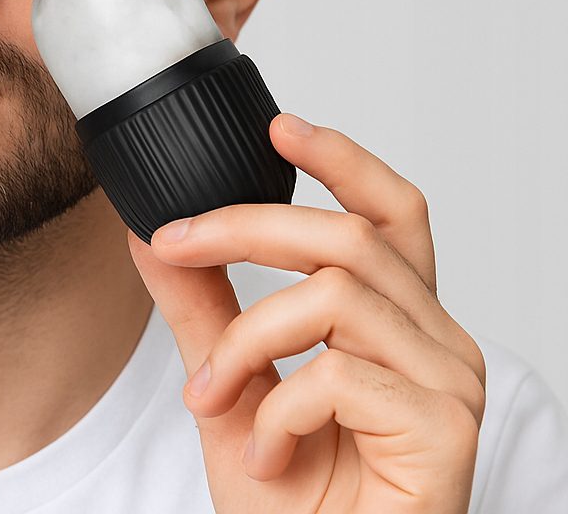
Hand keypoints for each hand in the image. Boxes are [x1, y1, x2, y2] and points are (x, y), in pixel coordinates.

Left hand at [127, 112, 485, 513]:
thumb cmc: (292, 501)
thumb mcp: (229, 387)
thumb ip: (200, 308)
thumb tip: (151, 233)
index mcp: (398, 319)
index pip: (391, 212)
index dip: (343, 160)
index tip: (279, 125)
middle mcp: (437, 339)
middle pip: (348, 236)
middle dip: (245, 224)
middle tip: (173, 239)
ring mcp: (451, 383)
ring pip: (334, 295)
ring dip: (248, 342)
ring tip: (214, 396)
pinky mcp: (448, 430)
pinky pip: (341, 376)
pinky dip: (279, 411)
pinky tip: (268, 455)